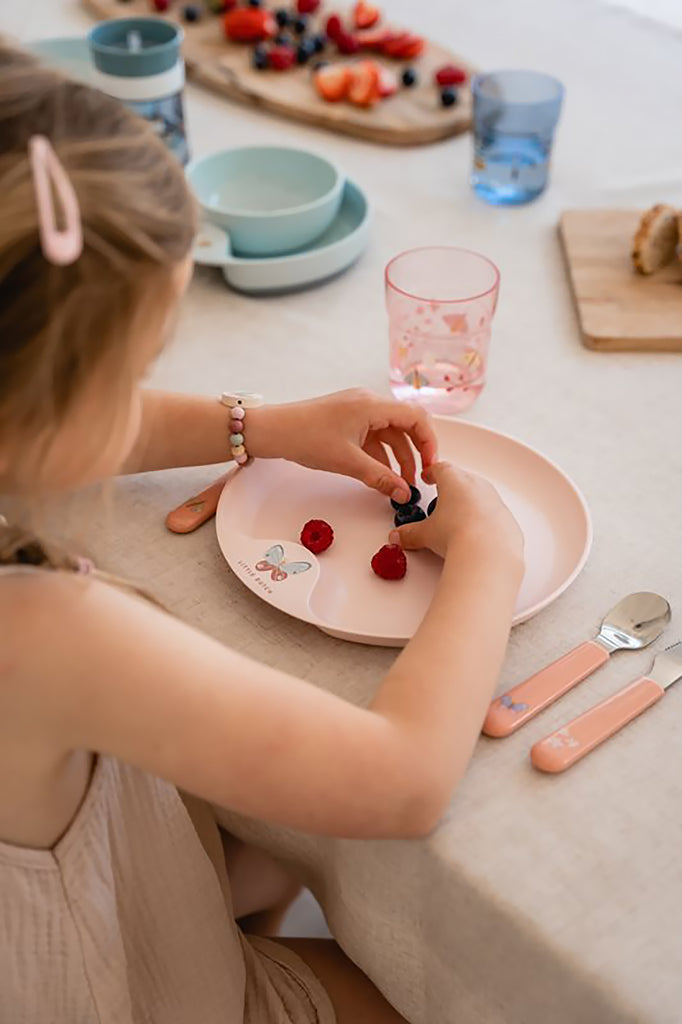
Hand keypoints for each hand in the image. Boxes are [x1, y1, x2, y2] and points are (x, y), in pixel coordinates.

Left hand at [249, 389, 437, 502]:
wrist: (272, 431)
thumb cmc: (305, 438)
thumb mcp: (348, 462)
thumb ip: (380, 478)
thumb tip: (404, 493)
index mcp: (372, 405)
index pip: (416, 417)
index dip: (429, 442)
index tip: (430, 466)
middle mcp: (368, 403)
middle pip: (405, 426)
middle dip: (413, 454)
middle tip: (417, 480)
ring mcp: (357, 410)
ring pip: (388, 434)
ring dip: (396, 458)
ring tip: (398, 485)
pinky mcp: (347, 420)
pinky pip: (373, 436)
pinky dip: (379, 455)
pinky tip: (380, 476)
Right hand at [390, 461, 524, 567]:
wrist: (488, 553)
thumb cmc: (458, 533)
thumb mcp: (425, 534)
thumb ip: (410, 533)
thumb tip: (399, 537)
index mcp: (454, 480)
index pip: (440, 468)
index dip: (431, 472)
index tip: (427, 476)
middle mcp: (477, 485)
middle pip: (461, 481)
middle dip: (451, 490)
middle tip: (440, 503)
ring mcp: (494, 501)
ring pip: (479, 497)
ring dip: (469, 506)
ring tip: (457, 524)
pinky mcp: (507, 519)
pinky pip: (493, 515)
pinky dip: (484, 522)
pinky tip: (476, 536)